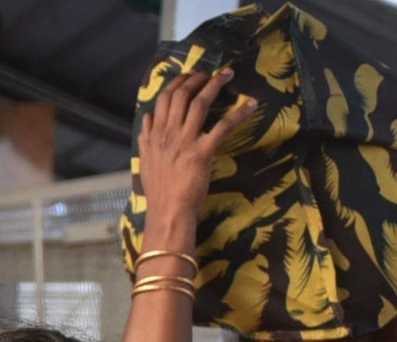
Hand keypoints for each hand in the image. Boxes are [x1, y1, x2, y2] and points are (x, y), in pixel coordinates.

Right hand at [135, 69, 257, 243]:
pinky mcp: (202, 152)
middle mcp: (168, 134)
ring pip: (200, 103)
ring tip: (227, 75)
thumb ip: (145, 138)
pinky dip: (239, 113)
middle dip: (197, 78)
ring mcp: (185, 141)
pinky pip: (223, 126)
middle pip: (181, 95)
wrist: (168, 212)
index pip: (164, 99)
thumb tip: (148, 118)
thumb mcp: (145, 161)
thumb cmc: (159, 191)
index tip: (189, 76)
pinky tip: (251, 104)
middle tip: (210, 73)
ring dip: (215, 85)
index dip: (178, 82)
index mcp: (154, 135)